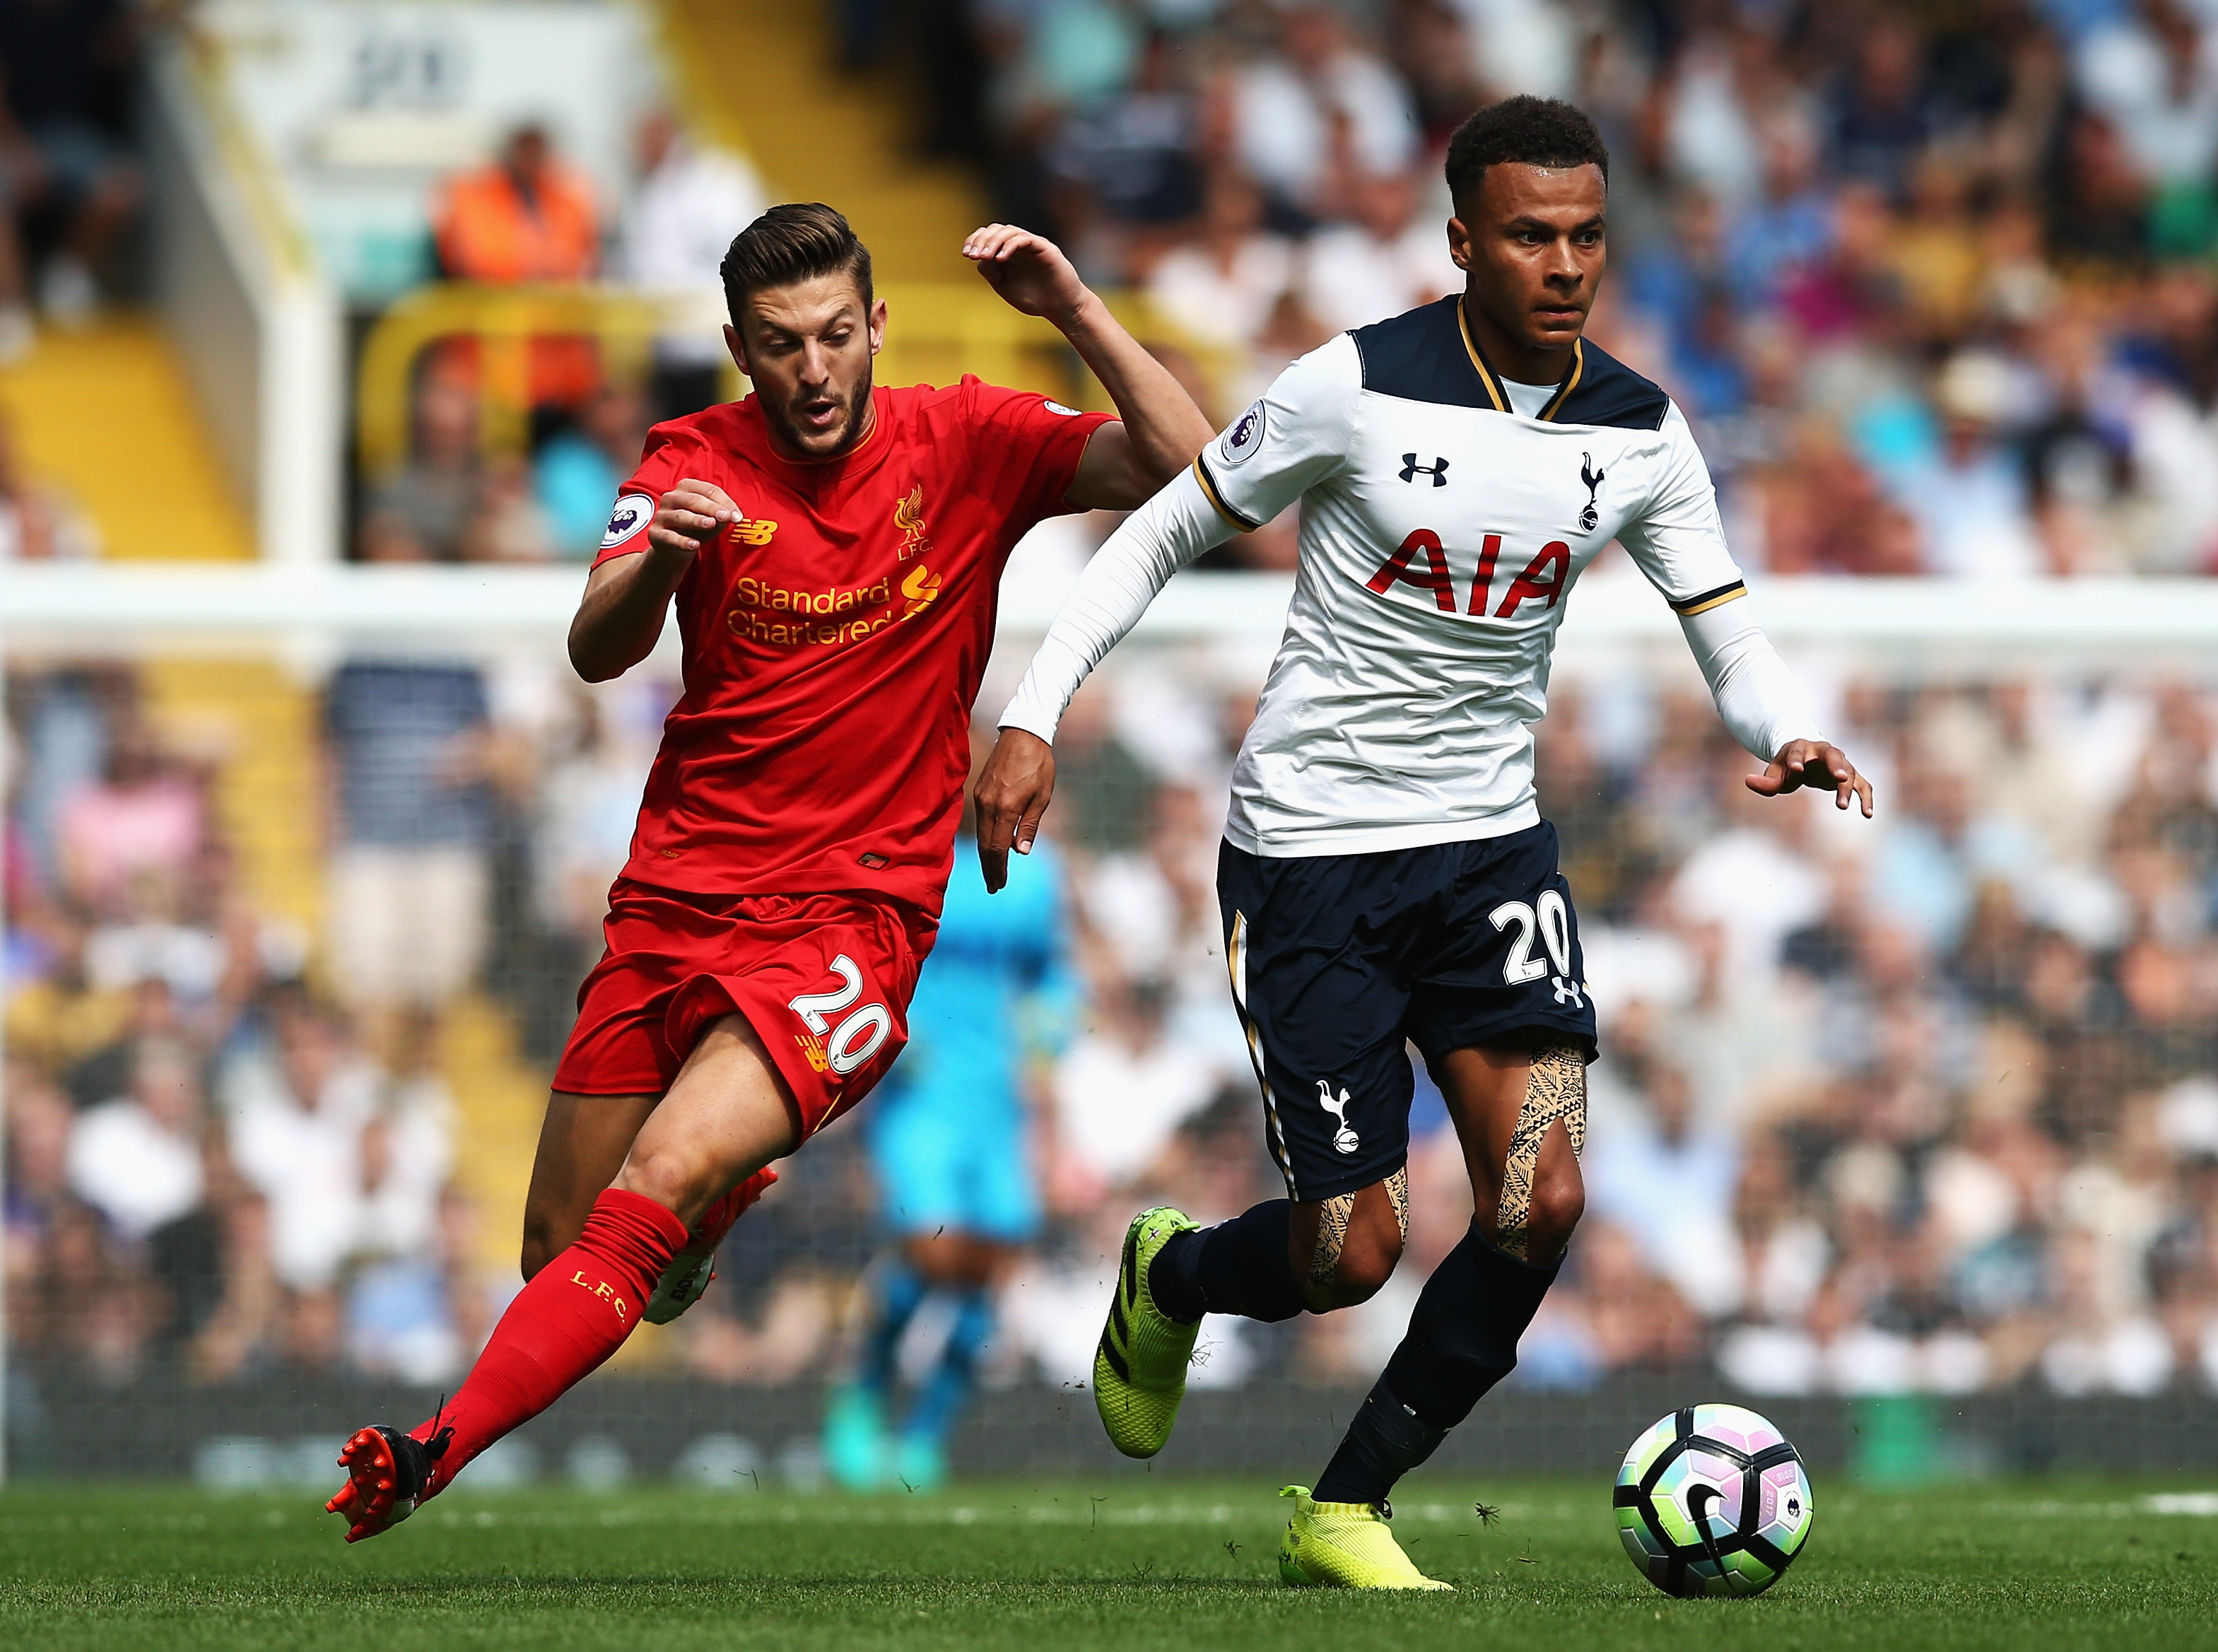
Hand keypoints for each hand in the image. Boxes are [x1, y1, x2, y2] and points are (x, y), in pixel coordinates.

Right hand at [650, 478, 738, 556]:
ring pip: (680, 516)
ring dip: (696, 520)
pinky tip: (695, 545)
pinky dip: (682, 541)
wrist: (675, 548)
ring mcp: (662, 515)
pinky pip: (669, 537)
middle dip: (711, 508)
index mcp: (686, 487)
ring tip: (711, 524)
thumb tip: (732, 516)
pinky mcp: (655, 533)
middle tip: (726, 517)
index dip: (725, 502)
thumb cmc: (696, 528)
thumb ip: (722, 516)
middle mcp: (671, 498)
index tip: (738, 517)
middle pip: (693, 500)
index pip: (708, 490)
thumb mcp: (712, 520)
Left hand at [964, 224, 1089, 327]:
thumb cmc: (1034, 298)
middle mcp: (1018, 245)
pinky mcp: (1044, 247)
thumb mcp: (1005, 287)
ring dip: (993, 241)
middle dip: (981, 240)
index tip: (967, 254)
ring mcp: (1032, 244)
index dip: (975, 240)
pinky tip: (1000, 258)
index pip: (988, 236)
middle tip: (973, 255)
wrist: (1060, 307)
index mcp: (1007, 252)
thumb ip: (991, 273)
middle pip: (996, 229)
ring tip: (985, 256)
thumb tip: (979, 258)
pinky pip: (1025, 239)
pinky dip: (1010, 245)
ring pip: (1009, 231)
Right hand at [973, 728, 1056, 892]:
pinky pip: (980, 821)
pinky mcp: (979, 791)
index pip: (997, 848)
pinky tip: (992, 846)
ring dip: (986, 855)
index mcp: (1006, 807)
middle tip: (994, 887)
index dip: (998, 869)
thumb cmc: (1039, 764)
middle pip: (985, 845)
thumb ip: (1029, 825)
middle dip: (989, 868)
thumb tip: (1020, 852)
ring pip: (980, 834)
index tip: (999, 885)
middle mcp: (988, 804)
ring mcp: (980, 797)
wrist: (1023, 733)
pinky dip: (985, 838)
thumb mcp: (1042, 796)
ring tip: (992, 872)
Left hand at [1747, 739, 1873, 816]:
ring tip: (1842, 806)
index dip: (1796, 760)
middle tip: (1840, 778)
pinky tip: (1868, 814)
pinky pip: (1863, 786)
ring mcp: (1841, 763)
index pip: (1798, 753)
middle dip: (1837, 766)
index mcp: (1801, 748)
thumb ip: (1764, 781)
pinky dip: (1866, 798)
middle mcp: (1825, 752)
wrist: (1807, 759)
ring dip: (1848, 788)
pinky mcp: (1851, 776)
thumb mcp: (1775, 773)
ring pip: (1849, 773)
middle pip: (1833, 756)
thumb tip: (1748, 781)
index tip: (1796, 769)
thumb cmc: (1788, 767)